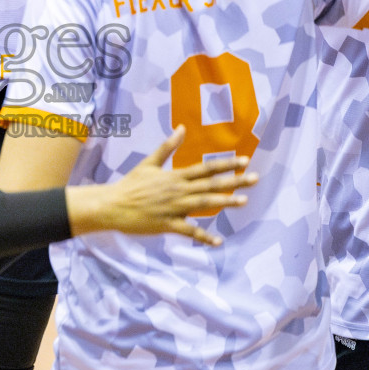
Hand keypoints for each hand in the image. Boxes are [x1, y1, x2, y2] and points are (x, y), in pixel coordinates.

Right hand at [65, 126, 257, 244]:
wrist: (113, 205)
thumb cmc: (131, 184)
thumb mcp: (149, 162)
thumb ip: (168, 147)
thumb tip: (181, 128)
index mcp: (175, 176)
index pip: (205, 168)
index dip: (226, 164)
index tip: (244, 160)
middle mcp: (178, 190)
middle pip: (211, 184)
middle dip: (234, 181)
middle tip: (255, 178)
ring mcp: (174, 208)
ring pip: (204, 204)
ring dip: (225, 202)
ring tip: (244, 201)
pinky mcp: (168, 224)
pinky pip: (189, 231)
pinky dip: (203, 236)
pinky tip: (218, 241)